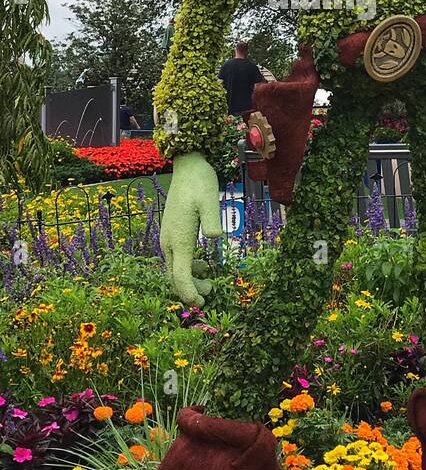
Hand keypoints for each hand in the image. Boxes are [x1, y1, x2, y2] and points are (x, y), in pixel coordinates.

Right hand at [160, 151, 221, 305]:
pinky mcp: (170, 233)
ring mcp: (167, 237)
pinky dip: (186, 268)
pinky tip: (202, 266)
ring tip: (209, 282)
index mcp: (179, 238)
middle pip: (175, 277)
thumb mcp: (210, 200)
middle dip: (190, 290)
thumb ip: (212, 220)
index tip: (201, 302)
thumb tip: (214, 238)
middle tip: (210, 293)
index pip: (180, 276)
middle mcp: (169, 241)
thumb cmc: (200, 183)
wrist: (187, 167)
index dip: (189, 293)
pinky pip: (175, 259)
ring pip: (174, 269)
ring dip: (189, 280)